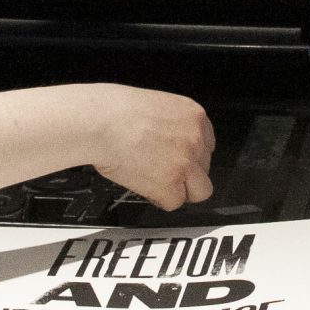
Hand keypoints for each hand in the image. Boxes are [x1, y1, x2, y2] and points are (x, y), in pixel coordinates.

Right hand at [89, 86, 214, 209]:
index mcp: (193, 116)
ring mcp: (186, 162)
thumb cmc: (115, 111)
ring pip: (200, 190)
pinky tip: (145, 187)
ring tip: (158, 183)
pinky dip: (159, 199)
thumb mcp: (156, 107)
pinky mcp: (172, 183)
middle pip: (205, 169)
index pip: (207, 145)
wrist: (101, 121)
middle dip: (187, 174)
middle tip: (164, 173)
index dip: (191, 156)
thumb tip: (169, 144)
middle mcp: (195, 138)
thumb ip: (172, 126)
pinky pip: (174, 202)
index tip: (178, 160)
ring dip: (180, 190)